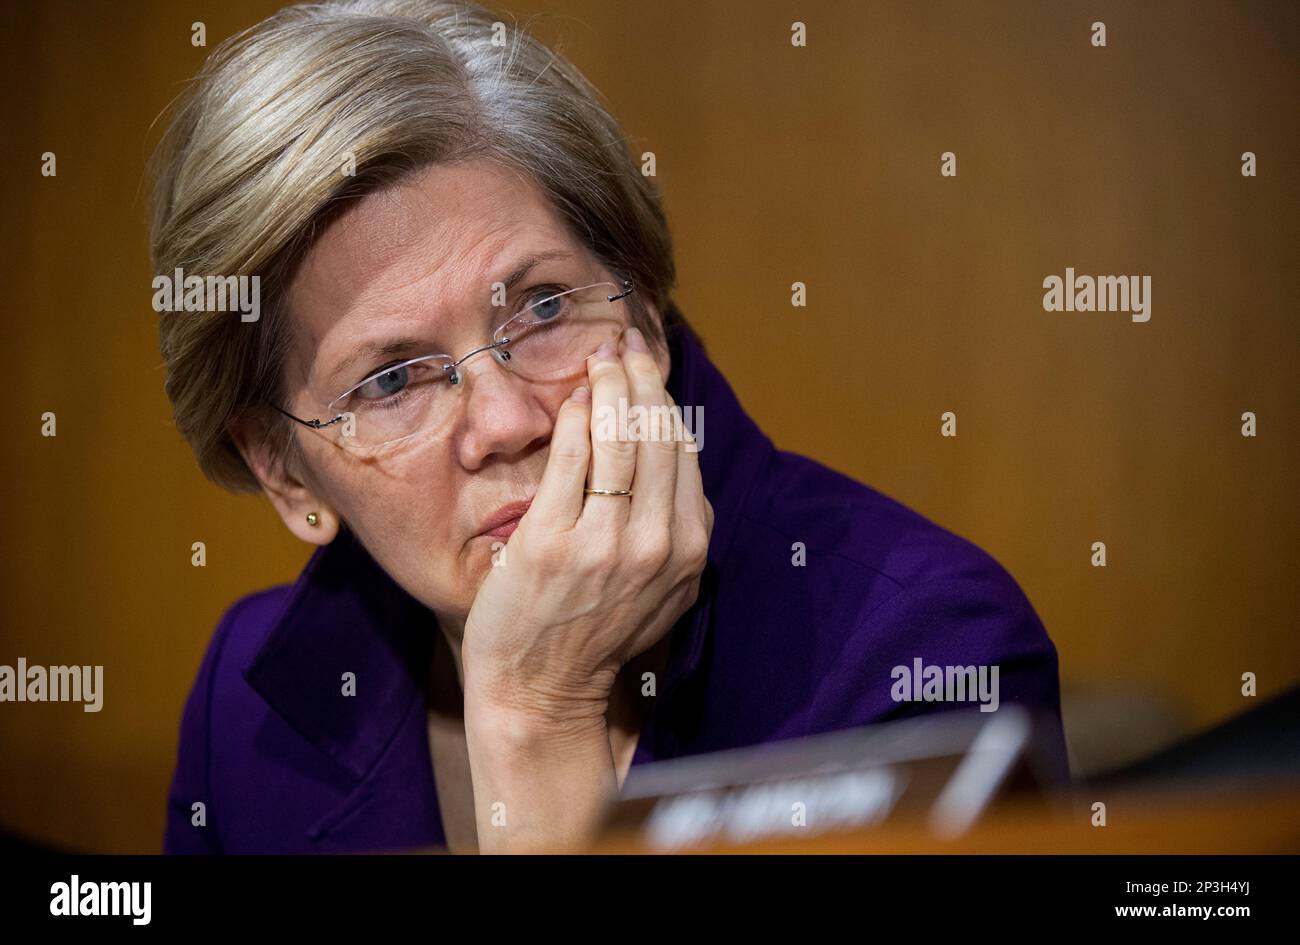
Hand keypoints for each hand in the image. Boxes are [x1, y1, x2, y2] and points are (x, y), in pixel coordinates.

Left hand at [461, 326, 713, 725]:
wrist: (541, 691)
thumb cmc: (597, 635)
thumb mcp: (664, 590)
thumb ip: (678, 529)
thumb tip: (678, 452)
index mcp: (690, 551)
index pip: (685, 452)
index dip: (667, 399)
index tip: (650, 366)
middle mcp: (656, 544)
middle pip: (657, 435)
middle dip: (641, 376)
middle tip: (624, 342)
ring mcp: (604, 543)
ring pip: (619, 438)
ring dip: (610, 384)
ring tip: (600, 357)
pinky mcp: (552, 541)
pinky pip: (571, 458)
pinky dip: (574, 418)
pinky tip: (570, 398)